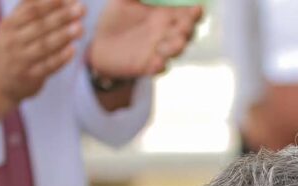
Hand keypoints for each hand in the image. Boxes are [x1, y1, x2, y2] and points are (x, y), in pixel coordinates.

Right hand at [0, 0, 85, 125]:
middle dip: (61, 17)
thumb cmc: (13, 46)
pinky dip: (60, 58)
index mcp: (9, 25)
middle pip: (39, 27)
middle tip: (81, 9)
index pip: (30, 11)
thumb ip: (30, 9)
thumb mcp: (13, 26)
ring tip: (80, 28)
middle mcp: (12, 41)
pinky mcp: (30, 76)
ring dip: (63, 36)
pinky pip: (47, 66)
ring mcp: (21, 60)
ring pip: (43, 46)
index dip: (49, 3)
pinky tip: (73, 50)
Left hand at [87, 0, 201, 78]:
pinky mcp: (147, 66)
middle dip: (188, 29)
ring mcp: (158, 51)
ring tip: (179, 42)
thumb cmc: (115, 20)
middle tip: (186, 25)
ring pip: (174, 50)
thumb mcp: (123, 0)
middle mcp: (166, 34)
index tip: (198, 8)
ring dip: (178, 47)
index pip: (186, 14)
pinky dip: (160, 65)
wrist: (100, 47)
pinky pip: (157, 67)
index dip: (194, 13)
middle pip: (185, 32)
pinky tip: (159, 62)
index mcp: (164, 16)